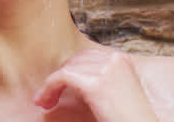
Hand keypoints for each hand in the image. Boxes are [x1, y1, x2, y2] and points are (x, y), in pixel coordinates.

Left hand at [34, 48, 158, 121]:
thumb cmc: (128, 117)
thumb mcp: (116, 89)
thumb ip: (100, 77)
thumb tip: (69, 72)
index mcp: (121, 58)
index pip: (86, 56)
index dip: (69, 70)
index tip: (58, 86)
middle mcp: (114, 59)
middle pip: (74, 61)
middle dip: (59, 77)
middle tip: (49, 96)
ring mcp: (105, 70)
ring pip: (65, 70)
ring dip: (50, 87)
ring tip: (45, 102)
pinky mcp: (95, 84)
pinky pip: (61, 78)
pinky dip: (48, 89)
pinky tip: (45, 102)